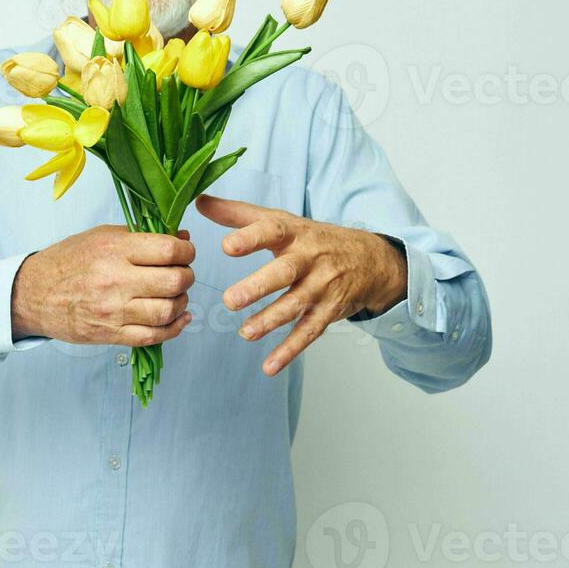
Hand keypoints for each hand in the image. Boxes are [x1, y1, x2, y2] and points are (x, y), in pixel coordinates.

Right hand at [11, 225, 195, 345]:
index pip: (169, 250)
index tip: (185, 252)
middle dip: (187, 277)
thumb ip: (141, 237)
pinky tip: (178, 319)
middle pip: (174, 281)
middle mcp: (116, 280)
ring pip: (167, 311)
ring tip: (176, 295)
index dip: (187, 251)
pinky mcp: (111, 334)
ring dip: (181, 303)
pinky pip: (153, 336)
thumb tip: (182, 238)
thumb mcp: (102, 237)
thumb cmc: (67, 261)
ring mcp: (113, 311)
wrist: (33, 293)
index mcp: (114, 250)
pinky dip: (173, 329)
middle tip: (182, 273)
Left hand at [195, 194, 406, 375]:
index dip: (250, 238)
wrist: (368, 259)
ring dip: (271, 320)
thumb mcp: (280, 221)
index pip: (271, 231)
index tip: (227, 246)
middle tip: (230, 300)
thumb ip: (238, 214)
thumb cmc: (312, 239)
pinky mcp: (328, 311)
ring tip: (245, 333)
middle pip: (284, 272)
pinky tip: (269, 366)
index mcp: (293, 233)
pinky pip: (309, 331)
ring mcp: (321, 286)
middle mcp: (309, 258)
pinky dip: (290, 350)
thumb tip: (199, 201)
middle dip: (258, 286)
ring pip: (296, 304)